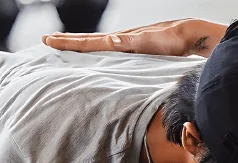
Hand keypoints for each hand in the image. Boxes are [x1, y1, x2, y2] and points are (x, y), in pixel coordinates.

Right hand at [42, 19, 217, 56]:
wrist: (190, 34)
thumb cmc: (174, 40)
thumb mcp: (153, 42)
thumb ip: (132, 42)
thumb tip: (110, 40)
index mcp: (121, 39)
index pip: (90, 41)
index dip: (69, 42)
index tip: (48, 40)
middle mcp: (122, 39)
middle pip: (90, 40)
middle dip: (68, 41)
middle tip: (47, 39)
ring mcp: (129, 43)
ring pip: (98, 44)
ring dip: (80, 44)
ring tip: (66, 43)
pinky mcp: (137, 48)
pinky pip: (110, 50)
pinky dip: (98, 50)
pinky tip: (97, 53)